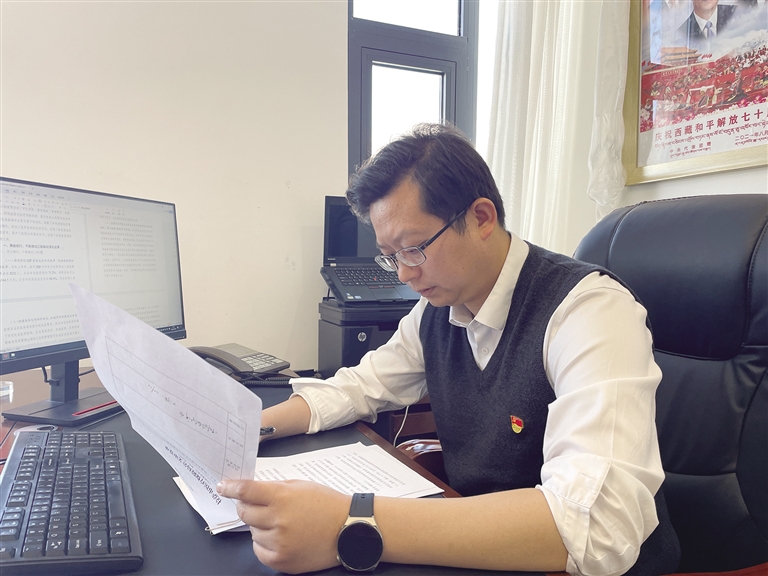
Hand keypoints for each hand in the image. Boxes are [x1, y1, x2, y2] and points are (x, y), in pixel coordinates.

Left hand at [217, 479, 349, 573]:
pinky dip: (264, 543)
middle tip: (257, 504)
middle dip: (246, 506)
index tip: (222, 486)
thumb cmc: (327, 504)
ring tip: (282, 522)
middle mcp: (278, 520)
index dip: (230, 487)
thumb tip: (250, 490)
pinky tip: (280, 536)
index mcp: (282, 497)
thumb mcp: (301, 486)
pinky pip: (259, 550)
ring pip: (252, 532)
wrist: (348, 528)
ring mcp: (279, 542)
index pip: (246, 491)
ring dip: (260, 525)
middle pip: (244, 512)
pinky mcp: (281, 560)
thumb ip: (274, 488)